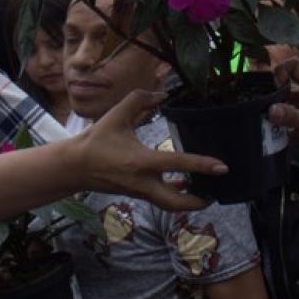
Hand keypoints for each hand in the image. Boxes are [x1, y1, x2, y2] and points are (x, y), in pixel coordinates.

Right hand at [74, 89, 228, 211]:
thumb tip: (162, 94)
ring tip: (205, 192)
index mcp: (141, 161)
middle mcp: (143, 181)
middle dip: (198, 202)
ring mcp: (140, 191)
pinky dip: (174, 195)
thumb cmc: (98, 139)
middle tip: (216, 193)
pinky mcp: (137, 193)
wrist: (76, 165)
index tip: (222, 167)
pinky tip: (184, 185)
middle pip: (175, 202)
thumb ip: (140, 99)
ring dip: (188, 202)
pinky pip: (160, 199)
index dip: (202, 165)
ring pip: (169, 204)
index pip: (177, 164)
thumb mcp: (118, 114)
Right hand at [267, 58, 298, 187]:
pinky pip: (286, 128)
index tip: (272, 82)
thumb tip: (269, 110)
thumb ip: (291, 115)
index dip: (282, 68)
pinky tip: (266, 136)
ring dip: (273, 114)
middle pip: (286, 89)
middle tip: (255, 103)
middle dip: (272, 93)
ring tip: (257, 119)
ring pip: (284, 109)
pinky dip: (278, 131)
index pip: (296, 67)